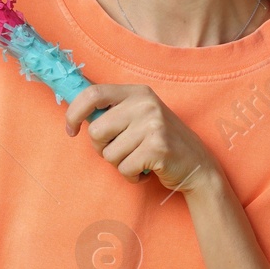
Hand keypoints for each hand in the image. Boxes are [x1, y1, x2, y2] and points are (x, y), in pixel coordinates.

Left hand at [63, 83, 218, 193]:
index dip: (74, 113)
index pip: (92, 93)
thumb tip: (73, 113)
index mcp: (136, 92)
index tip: (71, 130)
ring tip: (138, 159)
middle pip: (95, 130)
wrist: (198, 165)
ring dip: (119, 164)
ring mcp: (153, 124)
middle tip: (121, 151)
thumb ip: (112, 112)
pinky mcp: (157, 148)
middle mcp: (145, 103)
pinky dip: (131, 176)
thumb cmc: (158, 142)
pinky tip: (146, 170)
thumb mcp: (138, 117)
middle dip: (101, 148)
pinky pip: (124, 168)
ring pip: (108, 153)